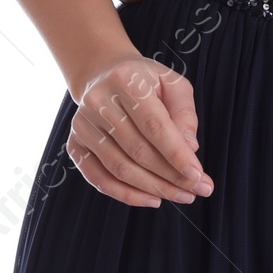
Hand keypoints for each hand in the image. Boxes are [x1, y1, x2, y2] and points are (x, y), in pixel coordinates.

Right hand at [67, 52, 211, 207]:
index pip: (154, 125)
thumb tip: (190, 149)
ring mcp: (83, 125)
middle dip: (170, 176)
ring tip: (181, 195)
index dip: (176, 154)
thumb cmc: (146, 81)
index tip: (198, 175)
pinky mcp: (75, 144)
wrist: (105, 74)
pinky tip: (151, 198)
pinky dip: (126, 194)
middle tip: (197, 190)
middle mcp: (98, 102)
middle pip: (137, 151)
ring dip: (153, 188)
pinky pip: (98, 178)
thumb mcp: (173, 84)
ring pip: (119, 168)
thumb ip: (184, 114)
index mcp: (126, 80)